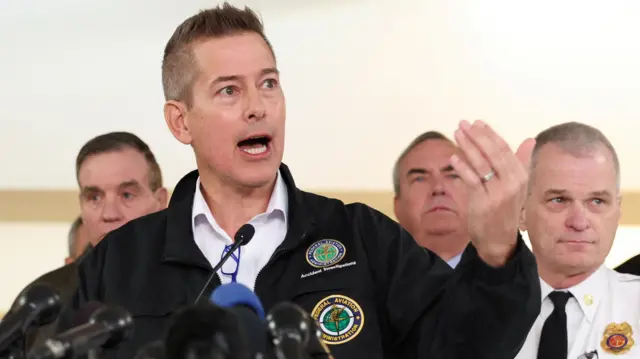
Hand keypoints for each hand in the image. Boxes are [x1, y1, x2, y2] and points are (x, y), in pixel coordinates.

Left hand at [450, 120, 534, 266]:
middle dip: (477, 136)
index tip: (477, 123)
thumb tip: (530, 140)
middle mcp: (512, 183)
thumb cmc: (505, 209)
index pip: (504, 149)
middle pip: (493, 153)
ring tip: (456, 133)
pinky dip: (462, 168)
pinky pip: (472, 180)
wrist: (499, 239)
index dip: (490, 134)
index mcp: (521, 176)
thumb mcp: (516, 185)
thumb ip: (520, 161)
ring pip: (481, 164)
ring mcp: (498, 193)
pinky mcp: (483, 202)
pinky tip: (453, 158)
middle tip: (463, 124)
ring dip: (467, 146)